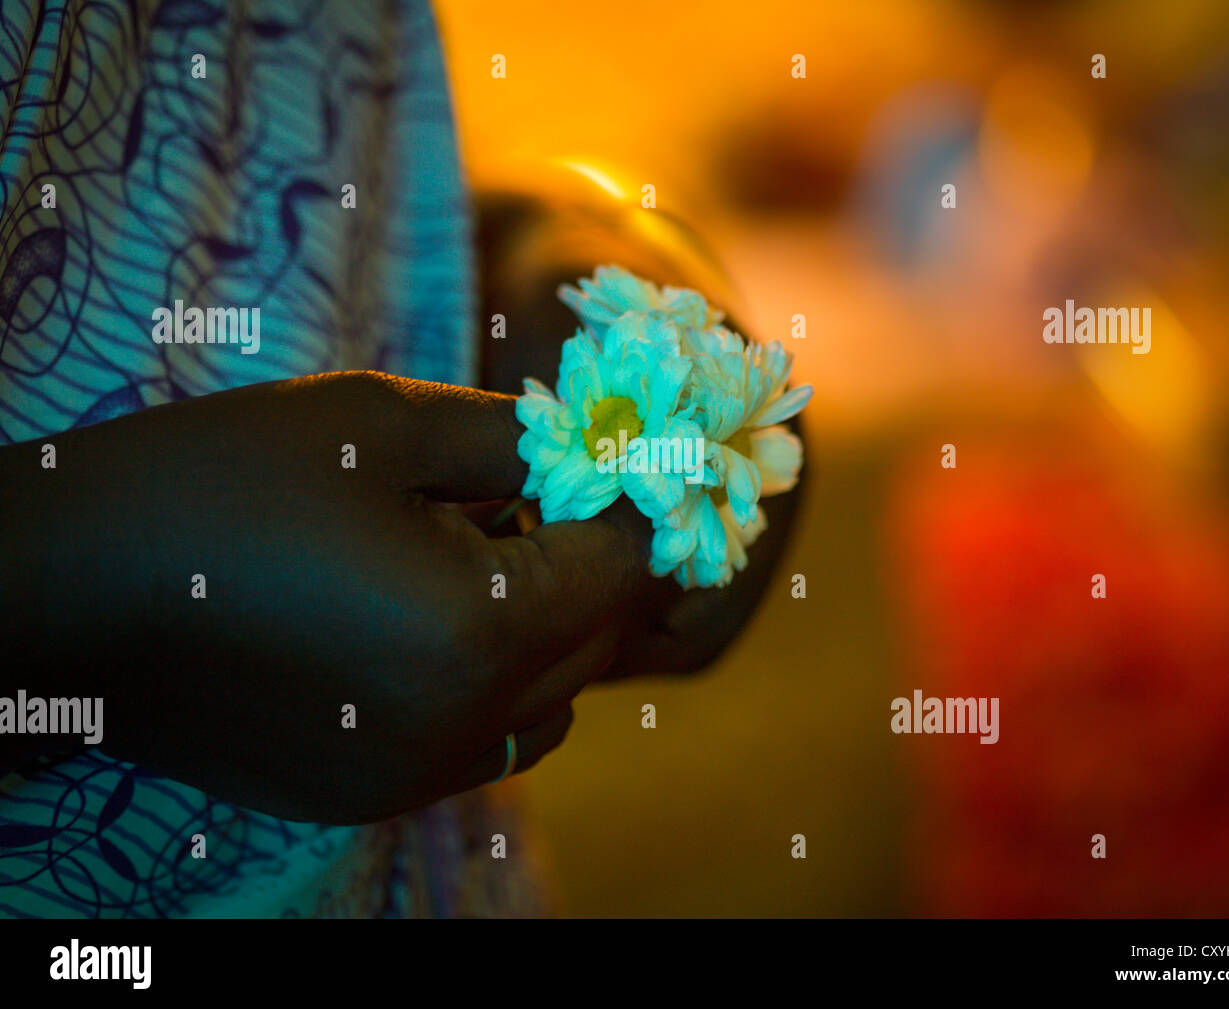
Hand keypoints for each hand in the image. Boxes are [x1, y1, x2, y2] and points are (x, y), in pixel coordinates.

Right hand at [1, 371, 647, 822]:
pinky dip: (497, 679)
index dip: (639, 505)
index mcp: (478, 623)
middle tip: (558, 491)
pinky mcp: (369, 791)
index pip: (626, 567)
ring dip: (553, 625)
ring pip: (555, 700)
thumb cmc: (222, 481)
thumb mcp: (378, 422)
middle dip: (599, 561)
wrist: (71, 592)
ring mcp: (416, 771)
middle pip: (601, 640)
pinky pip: (489, 739)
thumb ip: (511, 440)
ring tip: (484, 551)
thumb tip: (588, 450)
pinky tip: (434, 618)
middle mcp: (464, 719)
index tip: (627, 458)